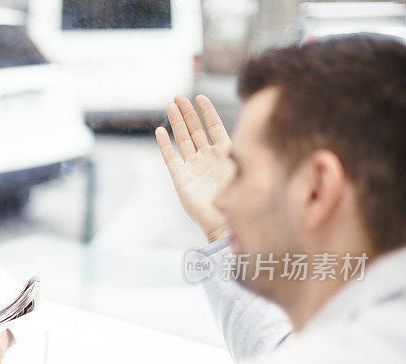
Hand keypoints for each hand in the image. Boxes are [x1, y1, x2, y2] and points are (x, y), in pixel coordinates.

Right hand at [155, 95, 233, 242]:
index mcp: (225, 154)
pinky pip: (170, 157)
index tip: (200, 97)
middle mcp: (208, 158)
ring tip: (169, 106)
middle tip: (178, 97)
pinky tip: (160, 130)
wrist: (224, 223)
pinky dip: (165, 144)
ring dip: (176, 123)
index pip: (214, 127)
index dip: (207, 112)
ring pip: (183, 140)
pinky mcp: (181, 179)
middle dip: (188, 113)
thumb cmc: (238, 199)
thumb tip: (247, 129)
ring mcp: (193, 168)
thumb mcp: (243, 168)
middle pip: (196, 130)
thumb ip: (240, 149)